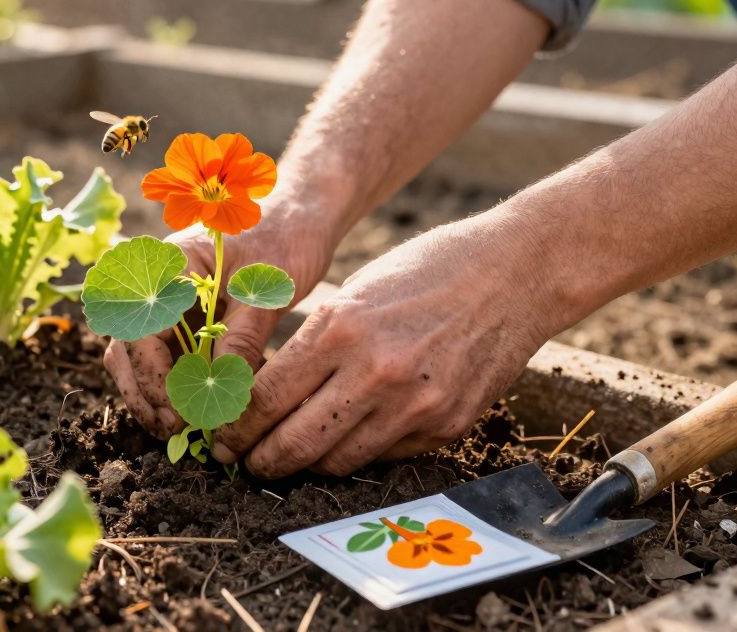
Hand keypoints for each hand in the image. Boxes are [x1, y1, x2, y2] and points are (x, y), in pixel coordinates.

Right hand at [104, 202, 334, 438]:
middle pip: (126, 347)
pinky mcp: (181, 318)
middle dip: (145, 393)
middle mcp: (156, 283)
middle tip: (176, 430)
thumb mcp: (265, 291)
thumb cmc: (283, 239)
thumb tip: (223, 392)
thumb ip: (242, 339)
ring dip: (153, 394)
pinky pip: (164, 357)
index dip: (154, 375)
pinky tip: (195, 411)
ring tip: (181, 429)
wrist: (300, 215)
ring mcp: (165, 302)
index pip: (140, 328)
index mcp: (169, 264)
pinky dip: (173, 386)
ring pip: (137, 357)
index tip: (179, 409)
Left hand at [210, 215, 563, 476]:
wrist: (515, 273)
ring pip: (337, 462)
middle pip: (295, 444)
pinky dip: (357, 453)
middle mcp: (375, 374)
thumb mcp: (354, 292)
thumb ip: (314, 345)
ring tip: (286, 458)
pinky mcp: (446, 427)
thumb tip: (266, 396)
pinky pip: (384, 457)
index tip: (221, 436)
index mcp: (340, 329)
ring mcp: (415, 407)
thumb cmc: (426, 271)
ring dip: (305, 465)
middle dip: (259, 459)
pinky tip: (343, 441)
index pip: (266, 400)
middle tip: (242, 462)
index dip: (235, 427)